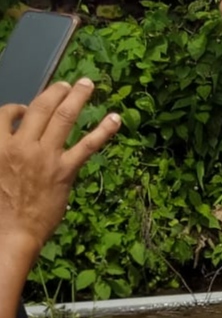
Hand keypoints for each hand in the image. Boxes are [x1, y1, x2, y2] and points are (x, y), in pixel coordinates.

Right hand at [0, 80, 120, 259]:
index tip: (25, 107)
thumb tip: (10, 140)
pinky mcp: (65, 170)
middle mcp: (20, 146)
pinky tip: (115, 118)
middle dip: (55, 91)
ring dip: (77, 97)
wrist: (9, 234)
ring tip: (86, 84)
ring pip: (63, 117)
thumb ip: (2, 152)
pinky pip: (87, 145)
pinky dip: (103, 130)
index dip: (17, 107)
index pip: (5, 114)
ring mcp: (44, 156)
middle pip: (39, 107)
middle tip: (66, 83)